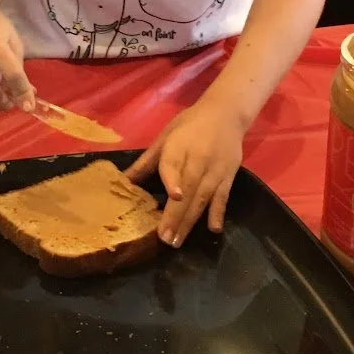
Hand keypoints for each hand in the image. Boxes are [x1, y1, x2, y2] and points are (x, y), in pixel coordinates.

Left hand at [126, 92, 245, 245]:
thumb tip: (124, 180)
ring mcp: (214, 170)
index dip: (173, 180)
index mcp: (178, 147)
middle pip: (188, 189)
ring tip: (178, 240)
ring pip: (202, 198)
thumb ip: (147, 161)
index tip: (174, 195)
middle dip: (176, 215)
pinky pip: (222, 198)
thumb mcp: (165, 137)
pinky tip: (213, 229)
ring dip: (190, 221)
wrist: (225, 113)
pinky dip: (218, 213)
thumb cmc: (189, 125)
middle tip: (164, 238)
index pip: (174, 165)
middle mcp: (197, 160)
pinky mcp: (228, 177)